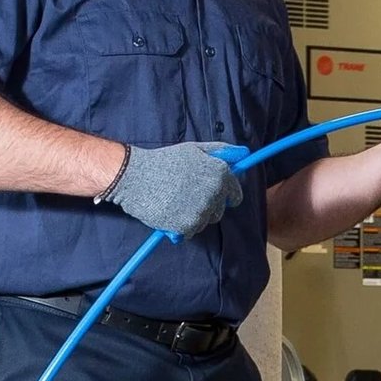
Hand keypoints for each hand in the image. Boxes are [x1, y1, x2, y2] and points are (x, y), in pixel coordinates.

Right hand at [98, 142, 244, 236]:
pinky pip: (192, 230)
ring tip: (176, 201)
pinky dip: (182, 225)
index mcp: (219, 174)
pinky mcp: (187, 225)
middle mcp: (214, 193)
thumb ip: (222, 151)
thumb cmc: (165, 161)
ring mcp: (201, 210)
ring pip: (205, 221)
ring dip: (195, 215)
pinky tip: (170, 211)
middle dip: (207, 205)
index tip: (213, 195)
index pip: (235, 194)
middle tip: (187, 195)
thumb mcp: (195, 149)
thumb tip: (244, 152)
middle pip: (219, 210)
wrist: (136, 176)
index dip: (225, 195)